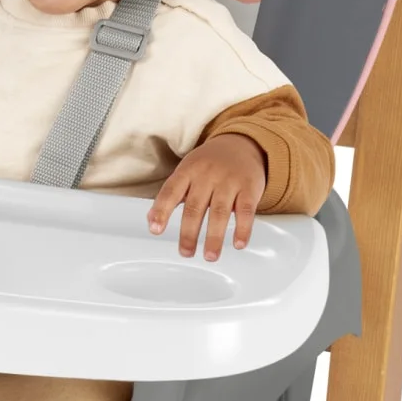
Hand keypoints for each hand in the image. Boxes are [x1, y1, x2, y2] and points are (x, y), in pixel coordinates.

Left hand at [148, 133, 266, 259]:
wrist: (242, 144)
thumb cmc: (210, 164)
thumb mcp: (187, 171)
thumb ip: (171, 195)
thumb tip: (151, 222)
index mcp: (188, 171)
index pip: (171, 192)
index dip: (161, 211)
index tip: (155, 230)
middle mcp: (207, 175)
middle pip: (195, 207)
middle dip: (189, 233)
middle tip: (186, 252)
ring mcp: (229, 181)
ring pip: (220, 212)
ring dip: (214, 237)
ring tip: (210, 256)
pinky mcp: (250, 187)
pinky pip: (245, 211)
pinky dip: (242, 229)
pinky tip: (237, 244)